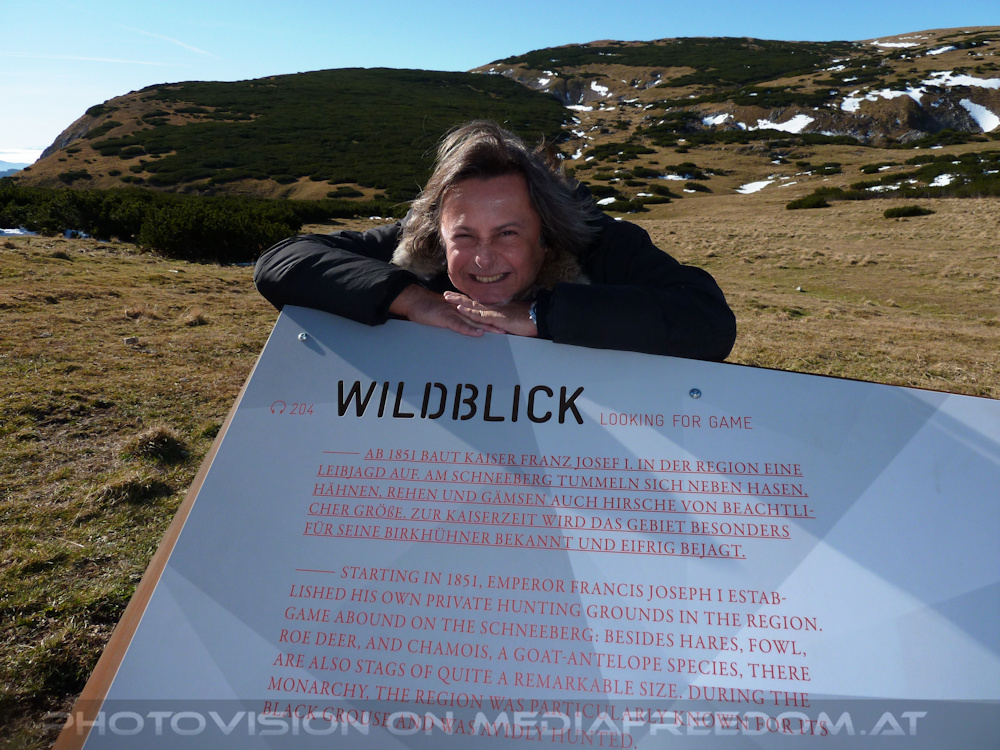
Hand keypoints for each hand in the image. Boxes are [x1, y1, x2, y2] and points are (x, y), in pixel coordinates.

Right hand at [389, 285, 503, 336]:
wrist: (415, 301)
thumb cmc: (429, 309)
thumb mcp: (446, 314)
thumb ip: (457, 318)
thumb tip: (468, 324)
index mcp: (462, 309)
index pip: (481, 314)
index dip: (495, 318)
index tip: (508, 323)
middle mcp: (461, 310)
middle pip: (482, 317)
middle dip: (497, 323)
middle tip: (512, 328)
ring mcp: (454, 314)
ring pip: (474, 321)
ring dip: (488, 326)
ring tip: (501, 332)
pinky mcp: (445, 319)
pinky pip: (459, 325)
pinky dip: (469, 329)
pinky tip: (479, 333)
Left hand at [443, 292, 537, 337]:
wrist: (539, 318)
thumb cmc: (530, 320)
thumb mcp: (513, 321)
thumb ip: (504, 323)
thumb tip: (500, 327)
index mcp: (497, 309)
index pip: (479, 304)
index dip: (467, 300)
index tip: (457, 297)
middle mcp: (494, 308)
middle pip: (473, 302)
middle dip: (459, 297)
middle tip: (445, 294)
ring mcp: (495, 312)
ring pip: (473, 306)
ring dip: (460, 302)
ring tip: (447, 298)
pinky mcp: (497, 318)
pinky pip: (480, 315)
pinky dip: (469, 312)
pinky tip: (461, 308)